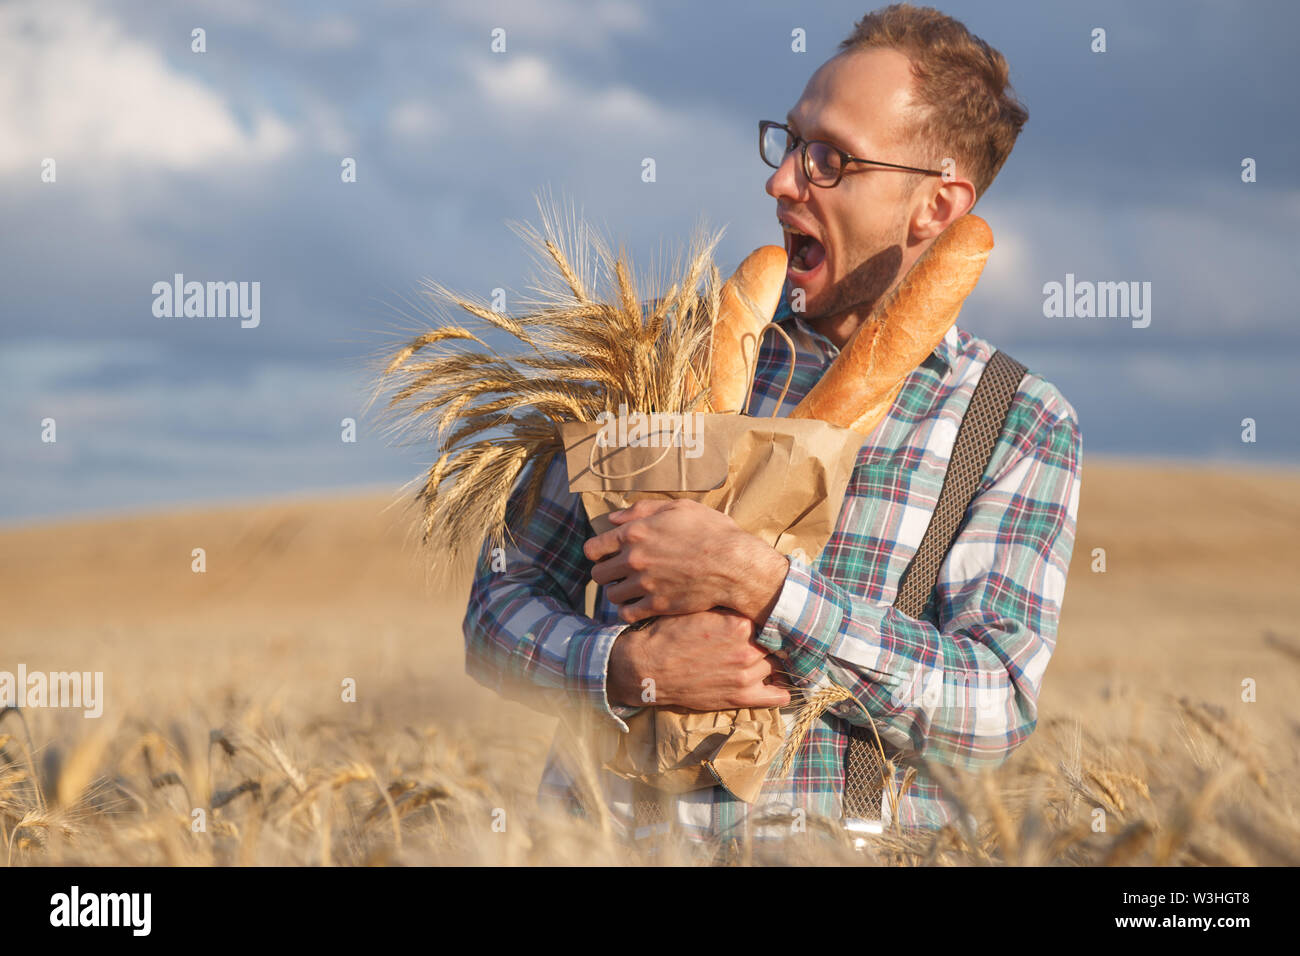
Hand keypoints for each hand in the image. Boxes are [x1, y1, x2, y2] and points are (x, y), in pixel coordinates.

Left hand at [584, 499, 789, 624]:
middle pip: (599, 574)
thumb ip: (642, 510)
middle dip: (607, 573)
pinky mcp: (657, 605)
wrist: (735, 565)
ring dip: (619, 592)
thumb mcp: (680, 508)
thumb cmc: (712, 532)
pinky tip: (640, 605)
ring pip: (611, 596)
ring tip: (633, 589)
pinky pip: (627, 614)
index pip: (593, 548)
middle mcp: (634, 559)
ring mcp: (644, 584)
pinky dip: (630, 611)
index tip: (607, 554)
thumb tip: (613, 518)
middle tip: (621, 572)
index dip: (598, 552)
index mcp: (635, 532)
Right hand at [607, 608, 791, 710]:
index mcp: (739, 622)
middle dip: (768, 638)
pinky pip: (777, 695)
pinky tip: (779, 681)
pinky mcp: (740, 696)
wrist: (647, 667)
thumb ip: (725, 605)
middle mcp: (748, 647)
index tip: (763, 616)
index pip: (767, 617)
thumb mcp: (696, 608)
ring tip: (766, 657)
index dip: (764, 617)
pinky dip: (782, 689)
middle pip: (773, 641)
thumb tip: (744, 595)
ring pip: (776, 664)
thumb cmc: (667, 634)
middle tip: (763, 637)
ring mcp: (746, 674)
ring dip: (772, 660)